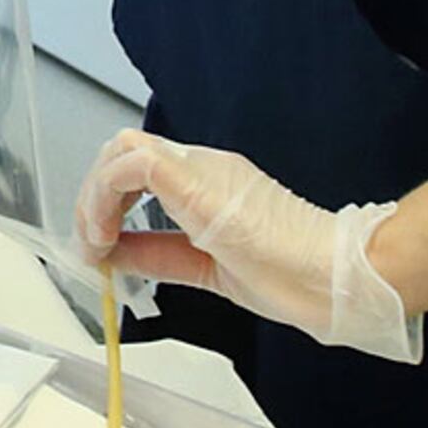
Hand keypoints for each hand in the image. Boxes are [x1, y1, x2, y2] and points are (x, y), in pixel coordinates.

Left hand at [73, 130, 423, 362]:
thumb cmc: (294, 275)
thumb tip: (114, 255)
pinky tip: (109, 235)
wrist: (336, 278)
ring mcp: (203, 170)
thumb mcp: (207, 269)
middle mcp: (202, 166)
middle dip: (92, 196)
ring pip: (122, 149)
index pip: (137, 170)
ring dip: (95, 194)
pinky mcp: (202, 184)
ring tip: (97, 240)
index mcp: (208, 184)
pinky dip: (107, 196)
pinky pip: (137, 164)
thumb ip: (160, 256)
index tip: (97, 247)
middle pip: (122, 152)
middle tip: (91, 244)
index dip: (104, 203)